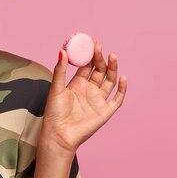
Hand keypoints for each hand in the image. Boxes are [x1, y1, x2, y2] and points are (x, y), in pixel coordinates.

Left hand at [39, 39, 127, 157]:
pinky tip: (122, 78)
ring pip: (109, 81)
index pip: (87, 65)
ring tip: (112, 56)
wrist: (59, 134)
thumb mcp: (56, 88)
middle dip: (100, 59)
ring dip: (112, 69)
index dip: (90, 54)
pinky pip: (117, 99)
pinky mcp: (105, 111)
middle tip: (99, 48)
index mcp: (78, 84)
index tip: (92, 42)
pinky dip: (121, 89)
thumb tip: (62, 51)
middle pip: (99, 71)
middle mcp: (89, 90)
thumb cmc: (54, 113)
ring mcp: (98, 100)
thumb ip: (60, 70)